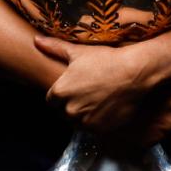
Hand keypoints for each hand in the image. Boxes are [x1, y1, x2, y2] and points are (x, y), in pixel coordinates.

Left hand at [35, 35, 170, 145]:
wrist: (134, 73)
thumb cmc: (104, 60)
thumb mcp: (77, 52)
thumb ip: (53, 48)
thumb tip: (36, 40)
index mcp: (60, 92)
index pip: (51, 100)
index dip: (60, 94)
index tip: (71, 88)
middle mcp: (70, 110)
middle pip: (63, 112)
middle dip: (69, 104)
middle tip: (84, 93)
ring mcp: (86, 121)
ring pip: (77, 121)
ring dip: (82, 114)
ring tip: (94, 99)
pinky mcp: (101, 129)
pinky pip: (92, 128)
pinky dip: (96, 121)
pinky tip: (104, 108)